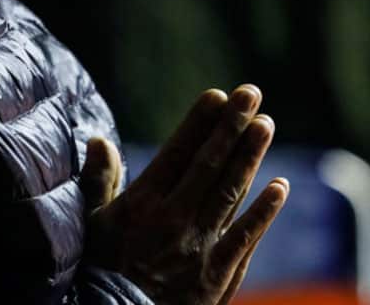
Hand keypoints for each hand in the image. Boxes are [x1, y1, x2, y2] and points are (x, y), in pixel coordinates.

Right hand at [84, 85, 288, 304]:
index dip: (198, 123)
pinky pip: (245, 237)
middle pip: (208, 165)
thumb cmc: (100, 273)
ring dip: (249, 157)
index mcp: (141, 206)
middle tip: (251, 92)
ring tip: (266, 123)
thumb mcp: (89, 226)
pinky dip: (264, 211)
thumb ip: (97, 183)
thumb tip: (99, 140)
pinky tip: (280, 186)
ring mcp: (198, 248)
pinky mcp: (217, 276)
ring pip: (229, 193)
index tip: (217, 96)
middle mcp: (172, 221)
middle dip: (231, 127)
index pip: (176, 153)